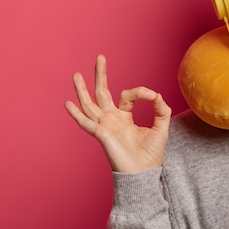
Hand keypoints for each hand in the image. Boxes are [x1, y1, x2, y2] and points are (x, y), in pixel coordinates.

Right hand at [64, 55, 171, 172]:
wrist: (144, 172)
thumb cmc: (151, 153)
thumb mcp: (161, 127)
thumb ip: (161, 110)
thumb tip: (157, 95)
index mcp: (125, 116)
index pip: (128, 95)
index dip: (141, 92)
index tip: (153, 95)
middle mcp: (112, 119)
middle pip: (102, 93)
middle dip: (101, 75)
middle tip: (100, 57)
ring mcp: (104, 125)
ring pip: (90, 104)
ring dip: (83, 89)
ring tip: (76, 74)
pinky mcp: (101, 134)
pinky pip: (86, 123)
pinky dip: (76, 114)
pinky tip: (68, 103)